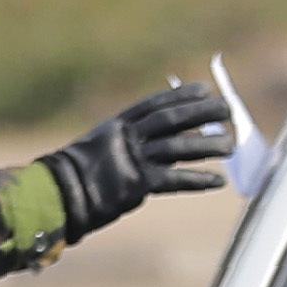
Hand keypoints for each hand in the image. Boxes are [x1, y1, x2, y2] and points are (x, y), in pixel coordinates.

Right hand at [41, 80, 233, 238]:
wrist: (56, 197)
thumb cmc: (80, 177)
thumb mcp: (102, 148)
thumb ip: (132, 141)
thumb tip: (172, 140)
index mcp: (116, 125)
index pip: (155, 103)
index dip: (181, 95)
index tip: (204, 88)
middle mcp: (125, 138)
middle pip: (171, 119)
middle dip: (202, 112)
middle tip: (228, 110)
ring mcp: (131, 160)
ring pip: (178, 147)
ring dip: (208, 146)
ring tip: (230, 145)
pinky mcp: (136, 184)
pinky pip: (174, 180)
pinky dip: (198, 180)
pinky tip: (219, 181)